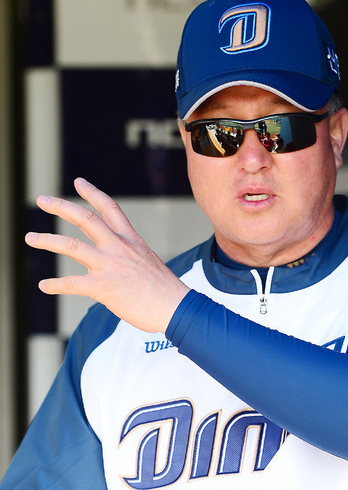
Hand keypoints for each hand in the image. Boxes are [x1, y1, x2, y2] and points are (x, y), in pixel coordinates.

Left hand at [25, 178, 189, 332]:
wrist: (175, 307)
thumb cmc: (165, 291)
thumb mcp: (148, 264)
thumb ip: (130, 259)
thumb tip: (120, 267)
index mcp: (131, 240)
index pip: (110, 208)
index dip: (92, 193)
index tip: (79, 182)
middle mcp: (118, 247)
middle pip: (85, 217)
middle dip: (60, 206)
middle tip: (41, 199)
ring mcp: (109, 265)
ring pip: (70, 245)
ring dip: (47, 240)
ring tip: (30, 238)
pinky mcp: (103, 287)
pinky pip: (71, 283)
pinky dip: (54, 285)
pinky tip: (44, 286)